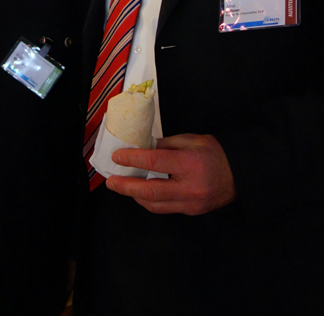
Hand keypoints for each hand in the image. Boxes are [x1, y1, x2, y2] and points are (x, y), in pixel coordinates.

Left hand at [106, 133, 236, 214]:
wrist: (240, 174)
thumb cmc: (216, 153)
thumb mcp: (191, 140)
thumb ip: (166, 144)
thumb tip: (143, 148)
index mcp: (190, 164)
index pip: (155, 161)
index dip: (133, 159)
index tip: (118, 156)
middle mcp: (189, 187)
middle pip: (150, 191)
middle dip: (126, 186)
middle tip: (111, 182)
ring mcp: (191, 203)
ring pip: (155, 204)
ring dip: (135, 196)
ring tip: (122, 186)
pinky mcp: (191, 212)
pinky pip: (165, 209)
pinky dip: (150, 201)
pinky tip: (140, 193)